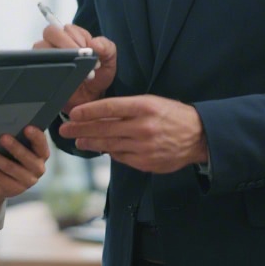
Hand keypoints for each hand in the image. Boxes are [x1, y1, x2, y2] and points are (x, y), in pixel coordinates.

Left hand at [0, 126, 49, 198]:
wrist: (6, 182)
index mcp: (42, 155)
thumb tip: (6, 126)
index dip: (36, 136)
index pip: (42, 144)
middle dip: (14, 147)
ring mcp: (27, 181)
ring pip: (11, 169)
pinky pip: (0, 179)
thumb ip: (19, 139)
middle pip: (27, 158)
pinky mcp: (14, 189)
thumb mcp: (19, 148)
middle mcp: (38, 169)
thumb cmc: (14, 158)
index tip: (27, 128)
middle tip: (2, 137)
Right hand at [33, 24, 115, 112]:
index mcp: (73, 36)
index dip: (77, 38)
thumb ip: (106, 47)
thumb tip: (94, 43)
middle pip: (50, 32)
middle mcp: (56, 43)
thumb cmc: (97, 77)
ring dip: (56, 57)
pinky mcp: (39, 71)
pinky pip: (35, 66)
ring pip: (40, 48)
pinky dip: (47, 69)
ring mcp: (45, 57)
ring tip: (72, 70)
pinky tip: (61, 77)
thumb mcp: (109, 60)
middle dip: (66, 44)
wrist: (90, 99)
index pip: (68, 28)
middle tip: (80, 59)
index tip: (88, 52)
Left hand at [58, 95, 207, 173]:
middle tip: (65, 129)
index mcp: (145, 107)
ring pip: (110, 144)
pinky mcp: (146, 162)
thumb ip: (128, 109)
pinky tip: (101, 148)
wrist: (199, 136)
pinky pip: (121, 157)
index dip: (88, 111)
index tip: (73, 113)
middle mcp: (143, 127)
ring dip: (91, 142)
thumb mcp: (152, 103)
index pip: (109, 107)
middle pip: (105, 128)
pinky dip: (110, 152)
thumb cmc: (174, 116)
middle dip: (81, 128)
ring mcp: (144, 147)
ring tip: (78, 140)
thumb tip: (101, 114)